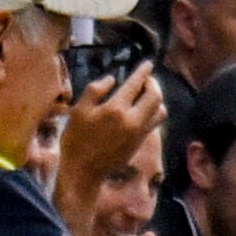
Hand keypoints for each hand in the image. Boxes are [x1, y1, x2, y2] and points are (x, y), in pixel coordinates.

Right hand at [55, 69, 162, 207]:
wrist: (83, 172)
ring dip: (156, 98)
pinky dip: (153, 111)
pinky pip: (154, 122)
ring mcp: (139, 133)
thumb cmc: (76, 140)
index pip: (136, 84)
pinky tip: (143, 109)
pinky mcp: (140, 143)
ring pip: (159, 110)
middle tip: (146, 79)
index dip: (143, 72)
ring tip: (146, 93)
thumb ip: (95, 91)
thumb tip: (112, 79)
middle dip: (153, 84)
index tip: (148, 63)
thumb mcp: (78, 111)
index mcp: (116, 109)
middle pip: (155, 96)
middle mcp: (133, 120)